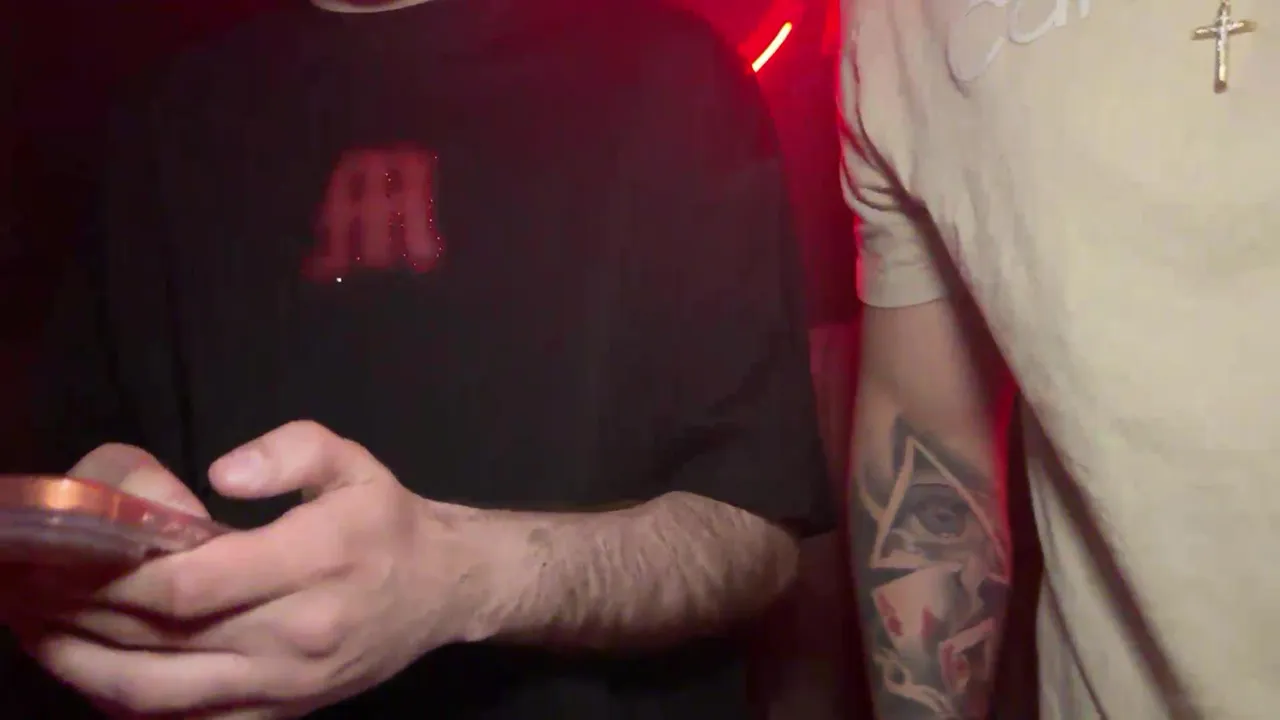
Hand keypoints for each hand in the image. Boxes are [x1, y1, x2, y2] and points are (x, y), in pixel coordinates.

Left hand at [28, 421, 513, 718]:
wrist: (443, 592)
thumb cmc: (388, 522)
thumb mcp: (354, 463)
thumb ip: (293, 451)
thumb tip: (221, 470)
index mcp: (312, 566)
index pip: (193, 586)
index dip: (118, 577)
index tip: (66, 552)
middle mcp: (292, 638)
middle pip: (160, 642)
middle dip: (78, 618)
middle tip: (22, 587)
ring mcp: (281, 689)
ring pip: (159, 695)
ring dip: (84, 668)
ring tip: (33, 633)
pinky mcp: (276, 716)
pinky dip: (126, 705)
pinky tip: (90, 675)